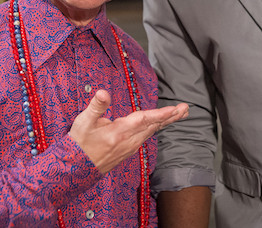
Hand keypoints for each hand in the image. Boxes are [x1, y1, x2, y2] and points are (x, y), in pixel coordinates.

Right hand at [69, 90, 187, 173]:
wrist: (75, 169)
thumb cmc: (79, 144)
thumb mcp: (83, 122)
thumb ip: (96, 106)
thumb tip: (103, 93)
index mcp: (119, 132)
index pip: (144, 120)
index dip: (160, 114)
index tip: (175, 110)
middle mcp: (128, 141)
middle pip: (153, 126)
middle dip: (171, 117)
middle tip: (186, 108)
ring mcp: (129, 147)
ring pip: (151, 131)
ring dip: (166, 121)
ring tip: (180, 113)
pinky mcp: (128, 150)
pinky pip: (146, 136)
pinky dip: (156, 127)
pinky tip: (160, 123)